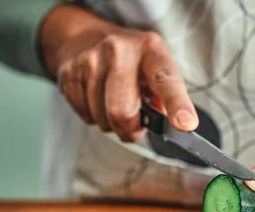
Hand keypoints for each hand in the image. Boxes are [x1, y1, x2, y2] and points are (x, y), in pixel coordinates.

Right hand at [41, 6, 197, 141]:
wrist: (86, 38)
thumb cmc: (130, 62)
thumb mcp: (155, 67)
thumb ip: (165, 96)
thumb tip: (166, 124)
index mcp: (150, 48)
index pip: (165, 80)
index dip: (176, 105)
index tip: (185, 124)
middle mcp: (118, 50)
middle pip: (122, 111)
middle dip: (130, 130)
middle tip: (135, 127)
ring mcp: (90, 60)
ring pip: (102, 120)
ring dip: (111, 124)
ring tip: (114, 103)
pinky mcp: (69, 74)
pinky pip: (86, 117)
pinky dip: (94, 117)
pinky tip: (97, 99)